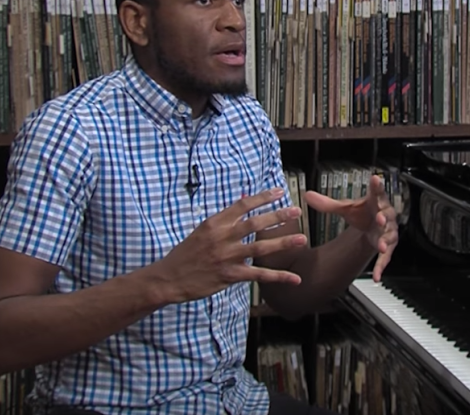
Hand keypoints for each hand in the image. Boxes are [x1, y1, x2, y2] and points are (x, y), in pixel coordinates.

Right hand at [152, 189, 307, 303]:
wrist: (169, 278)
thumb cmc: (186, 254)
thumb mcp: (202, 231)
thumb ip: (224, 220)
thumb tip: (244, 204)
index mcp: (215, 223)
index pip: (243, 205)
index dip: (263, 197)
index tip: (279, 192)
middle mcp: (222, 237)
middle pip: (255, 223)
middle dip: (278, 216)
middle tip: (296, 211)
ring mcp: (227, 257)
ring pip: (260, 248)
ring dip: (283, 243)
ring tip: (301, 238)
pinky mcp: (230, 276)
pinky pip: (259, 275)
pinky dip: (278, 277)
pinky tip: (294, 278)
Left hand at [304, 175, 398, 280]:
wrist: (372, 225)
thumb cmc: (363, 212)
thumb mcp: (346, 208)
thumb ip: (327, 204)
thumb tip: (307, 195)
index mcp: (375, 201)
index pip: (376, 191)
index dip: (376, 185)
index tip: (375, 178)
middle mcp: (384, 215)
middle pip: (386, 215)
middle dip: (383, 217)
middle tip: (379, 218)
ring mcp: (387, 232)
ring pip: (388, 236)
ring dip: (385, 240)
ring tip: (381, 245)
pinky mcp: (386, 246)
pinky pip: (386, 257)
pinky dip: (382, 267)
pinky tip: (378, 276)